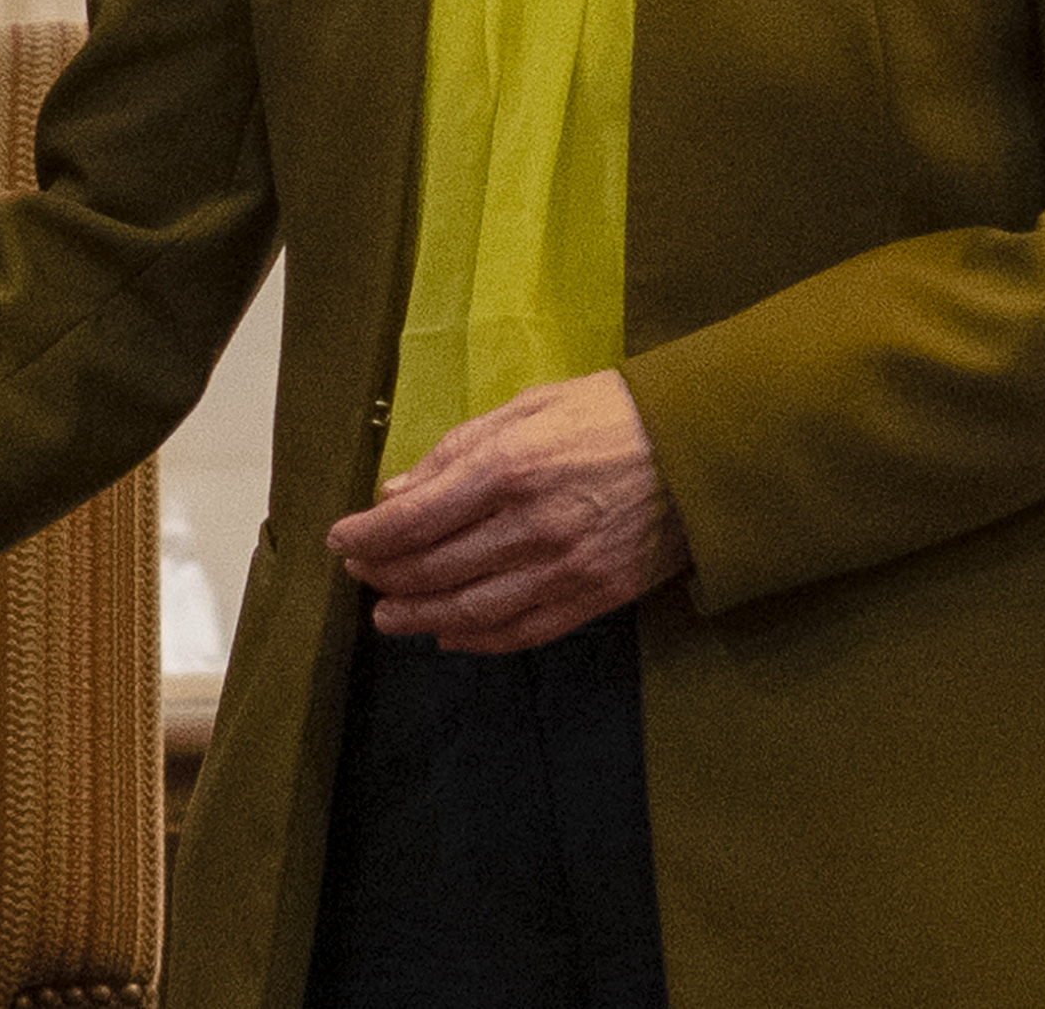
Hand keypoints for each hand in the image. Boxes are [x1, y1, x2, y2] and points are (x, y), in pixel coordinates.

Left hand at [328, 369, 690, 651]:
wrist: (704, 450)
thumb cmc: (611, 414)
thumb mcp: (528, 406)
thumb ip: (458, 449)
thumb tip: (399, 491)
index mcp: (509, 467)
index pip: (415, 517)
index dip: (369, 536)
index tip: (340, 540)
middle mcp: (532, 525)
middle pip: (437, 567)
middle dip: (387, 575)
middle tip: (360, 576)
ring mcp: (566, 568)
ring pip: (473, 607)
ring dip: (421, 615)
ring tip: (389, 617)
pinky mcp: (597, 596)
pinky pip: (525, 630)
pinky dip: (480, 638)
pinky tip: (451, 635)